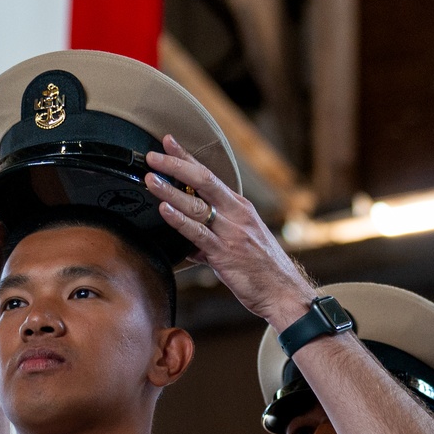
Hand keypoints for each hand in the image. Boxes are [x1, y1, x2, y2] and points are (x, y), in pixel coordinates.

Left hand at [145, 135, 311, 330]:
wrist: (282, 292)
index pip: (210, 175)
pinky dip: (179, 220)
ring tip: (150, 179)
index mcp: (240, 207)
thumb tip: (190, 243)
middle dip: (176, 165)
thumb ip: (212, 240)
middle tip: (153, 155)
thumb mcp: (239, 245)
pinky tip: (164, 210)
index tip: (169, 142)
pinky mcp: (224, 253)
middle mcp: (236, 214)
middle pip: (203, 181)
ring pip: (196, 205)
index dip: (187, 157)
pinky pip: (198, 233)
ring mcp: (230, 232)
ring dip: (170, 191)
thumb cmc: (262, 270)